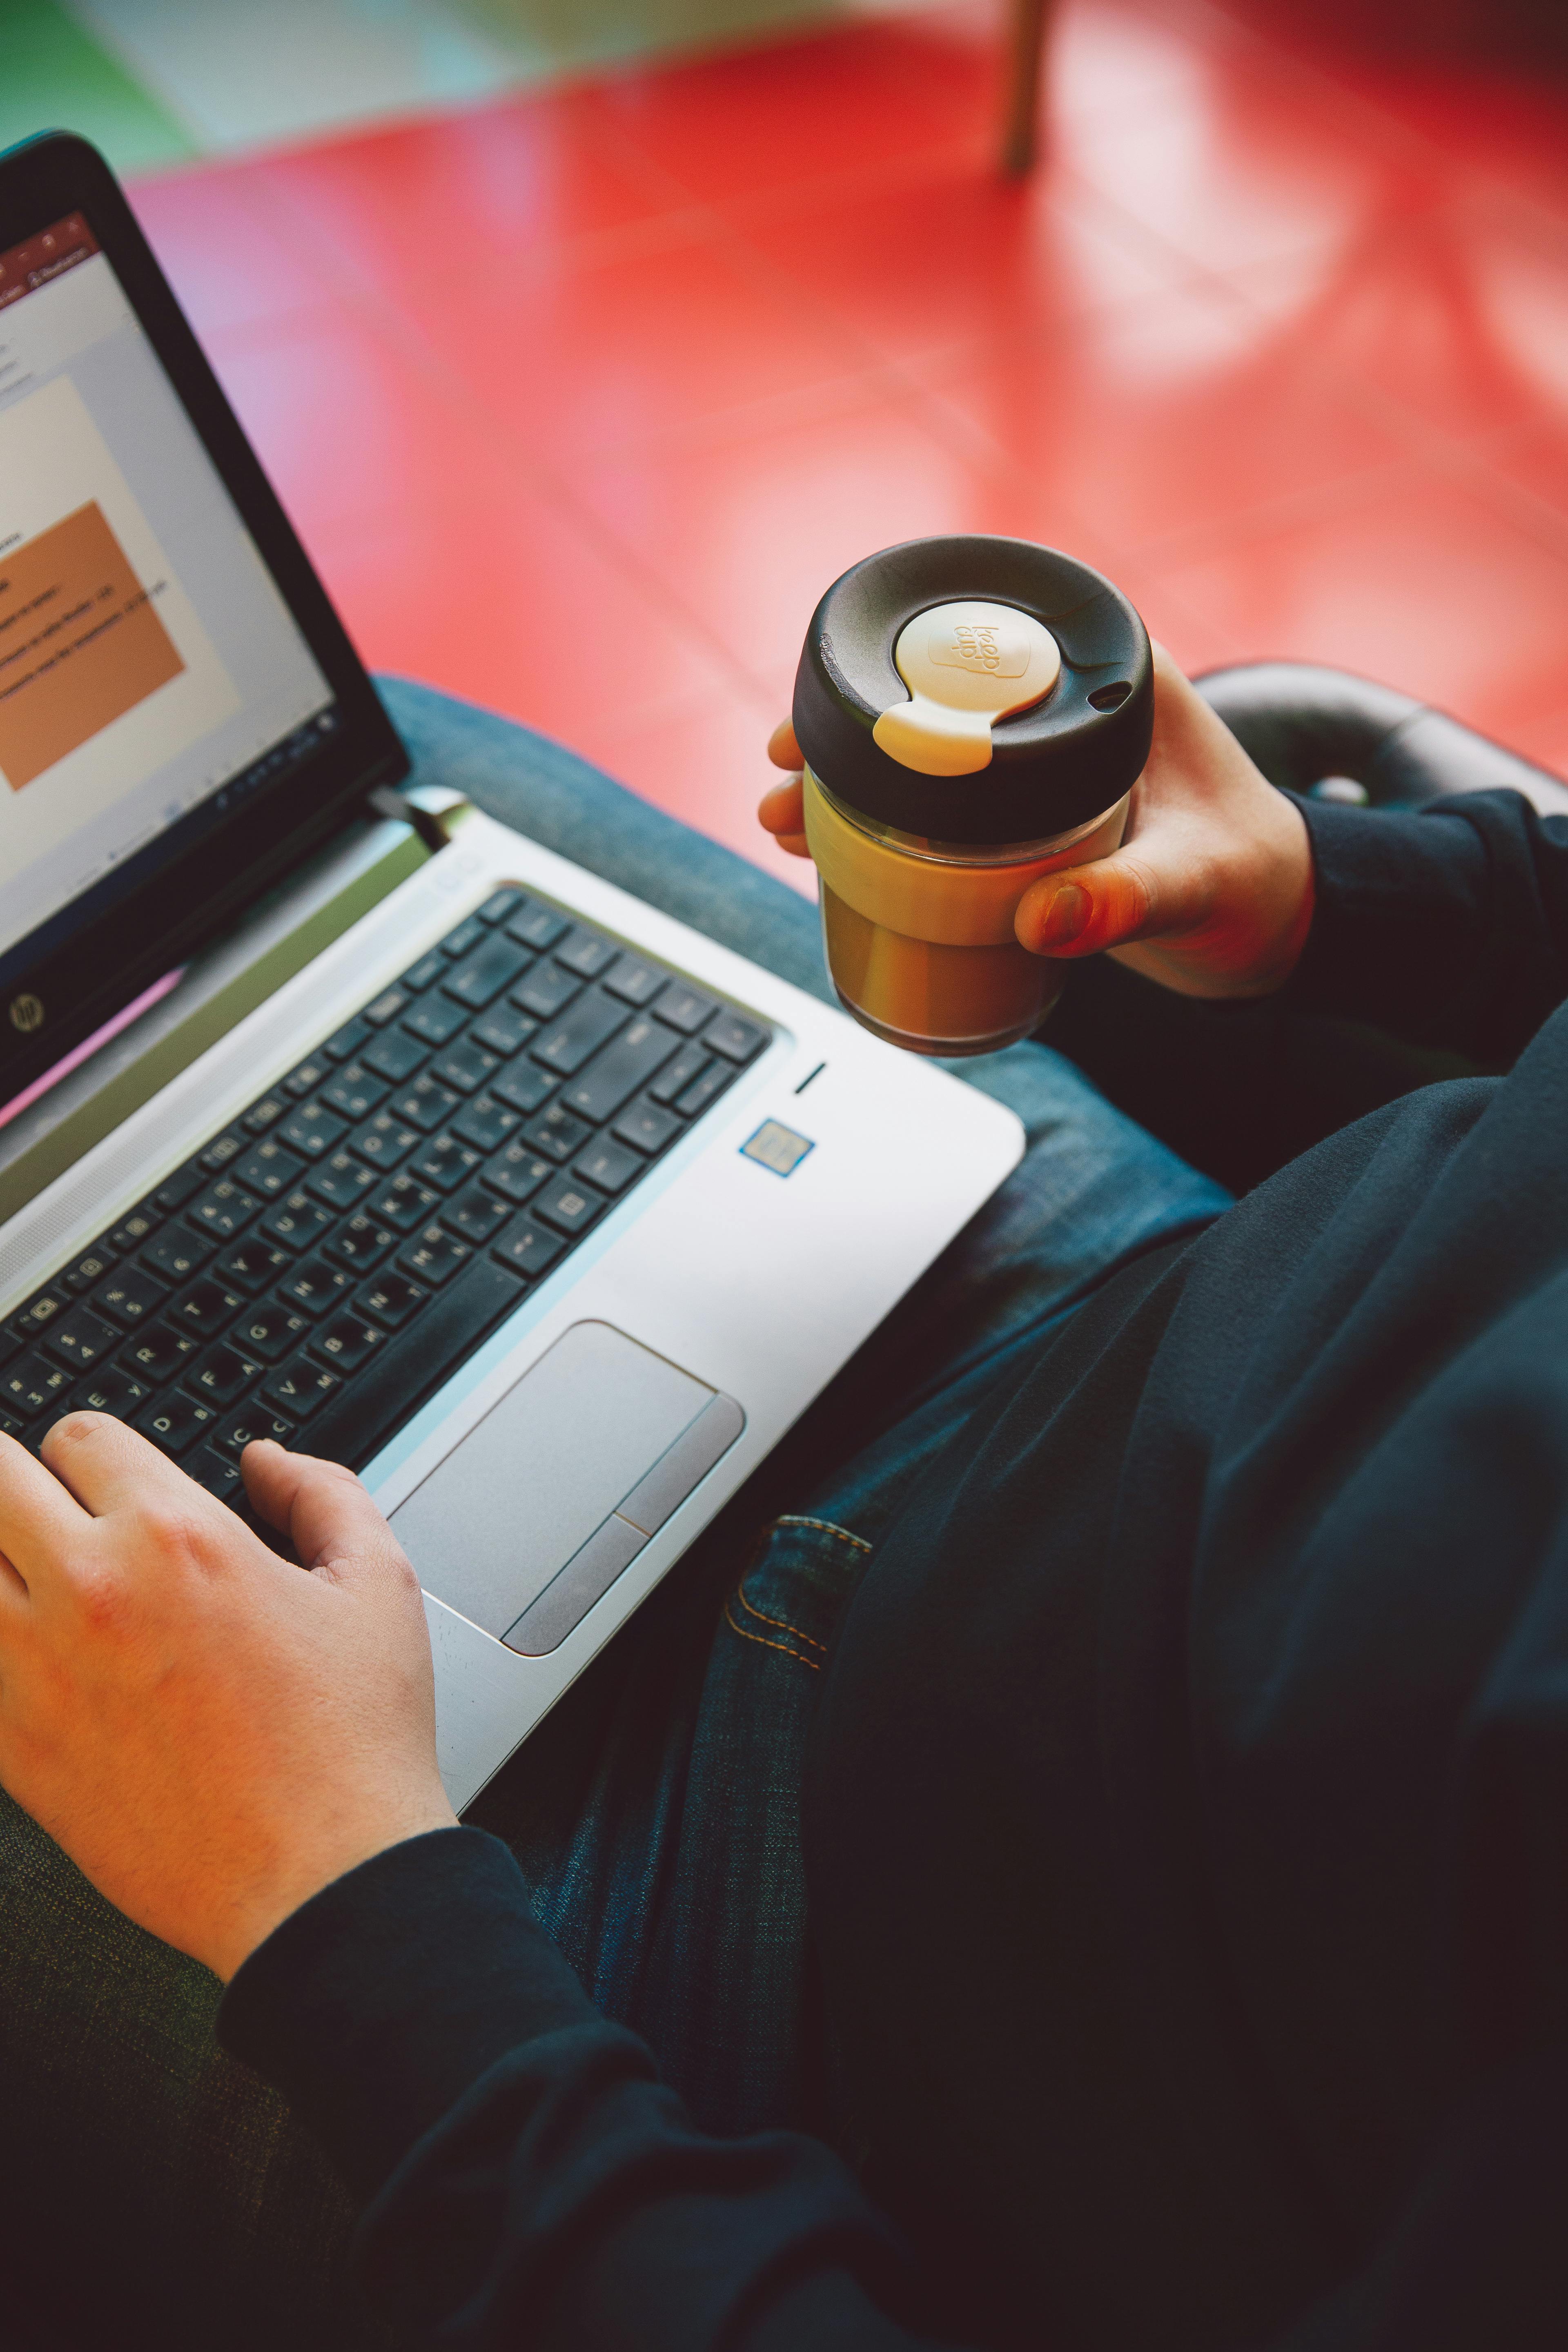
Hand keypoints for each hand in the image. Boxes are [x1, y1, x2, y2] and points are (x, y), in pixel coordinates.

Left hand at [0, 1417, 456, 1981]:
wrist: (321, 1880)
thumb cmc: (352, 1742)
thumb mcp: (377, 1584)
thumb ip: (321, 1493)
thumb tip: (267, 1460)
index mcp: (178, 1536)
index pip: (79, 1436)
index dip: (97, 1450)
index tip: (107, 1477)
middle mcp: (91, 1589)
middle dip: (20, 1482)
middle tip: (47, 1509)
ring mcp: (36, 1672)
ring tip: (31, 1579)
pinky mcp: (12, 1749)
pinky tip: (29, 1656)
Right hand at [758, 645, 1314, 999]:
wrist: (1275, 922)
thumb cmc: (1253, 882)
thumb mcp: (1194, 888)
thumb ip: (1124, 902)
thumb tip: (1039, 922)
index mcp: (1111, 674)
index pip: (981, 636)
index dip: (886, 666)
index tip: (816, 714)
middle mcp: (1067, 702)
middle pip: (930, 696)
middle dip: (841, 734)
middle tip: (778, 775)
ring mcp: (1042, 759)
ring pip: (924, 754)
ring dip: (846, 782)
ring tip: (780, 820)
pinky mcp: (1028, 813)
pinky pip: (938, 804)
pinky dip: (880, 822)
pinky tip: (824, 847)